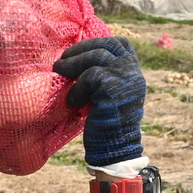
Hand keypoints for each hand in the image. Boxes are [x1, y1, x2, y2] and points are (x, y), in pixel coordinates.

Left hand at [53, 37, 144, 167]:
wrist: (113, 149)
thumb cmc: (104, 122)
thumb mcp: (107, 92)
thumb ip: (102, 73)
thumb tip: (77, 55)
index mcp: (134, 71)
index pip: (120, 44)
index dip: (97, 42)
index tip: (77, 51)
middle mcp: (133, 72)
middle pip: (107, 45)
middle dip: (81, 49)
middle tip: (62, 60)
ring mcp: (126, 80)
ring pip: (97, 57)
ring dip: (73, 63)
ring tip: (58, 71)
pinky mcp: (114, 90)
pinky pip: (90, 77)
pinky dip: (77, 88)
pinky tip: (73, 101)